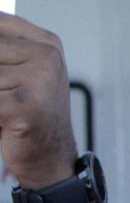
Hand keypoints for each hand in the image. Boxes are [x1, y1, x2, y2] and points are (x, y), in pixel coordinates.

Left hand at [0, 14, 76, 187]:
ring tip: (6, 111)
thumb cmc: (27, 116)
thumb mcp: (15, 73)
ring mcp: (40, 80)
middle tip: (6, 98)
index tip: (5, 82)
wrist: (51, 159)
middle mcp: (47, 56)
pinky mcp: (27, 105)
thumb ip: (3, 54)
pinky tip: (6, 124)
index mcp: (46, 43)